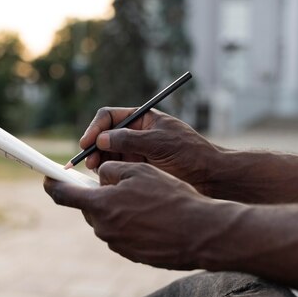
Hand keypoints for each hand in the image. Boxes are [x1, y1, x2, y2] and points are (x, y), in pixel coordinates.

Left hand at [44, 161, 220, 269]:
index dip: (52, 184)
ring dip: (120, 209)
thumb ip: (111, 170)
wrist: (201, 233)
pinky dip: (133, 223)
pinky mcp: (133, 255)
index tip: (48, 177)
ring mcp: (118, 245)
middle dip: (100, 195)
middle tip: (121, 184)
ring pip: (109, 220)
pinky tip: (156, 217)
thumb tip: (100, 176)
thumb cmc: (172, 198)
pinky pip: (124, 234)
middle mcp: (103, 229)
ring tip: (149, 201)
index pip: (63, 196)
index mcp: (100, 206)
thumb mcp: (139, 171)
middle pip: (91, 208)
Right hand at [80, 107, 221, 195]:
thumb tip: (101, 140)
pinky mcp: (137, 169)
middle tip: (89, 162)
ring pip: (107, 153)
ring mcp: (135, 152)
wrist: (209, 176)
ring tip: (95, 171)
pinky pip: (115, 168)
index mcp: (142, 118)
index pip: (109, 117)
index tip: (88, 142)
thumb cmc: (190, 153)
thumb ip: (129, 140)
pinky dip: (106, 172)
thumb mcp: (159, 142)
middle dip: (94, 147)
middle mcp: (136, 133)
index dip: (95, 128)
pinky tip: (104, 180)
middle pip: (104, 136)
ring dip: (98, 160)